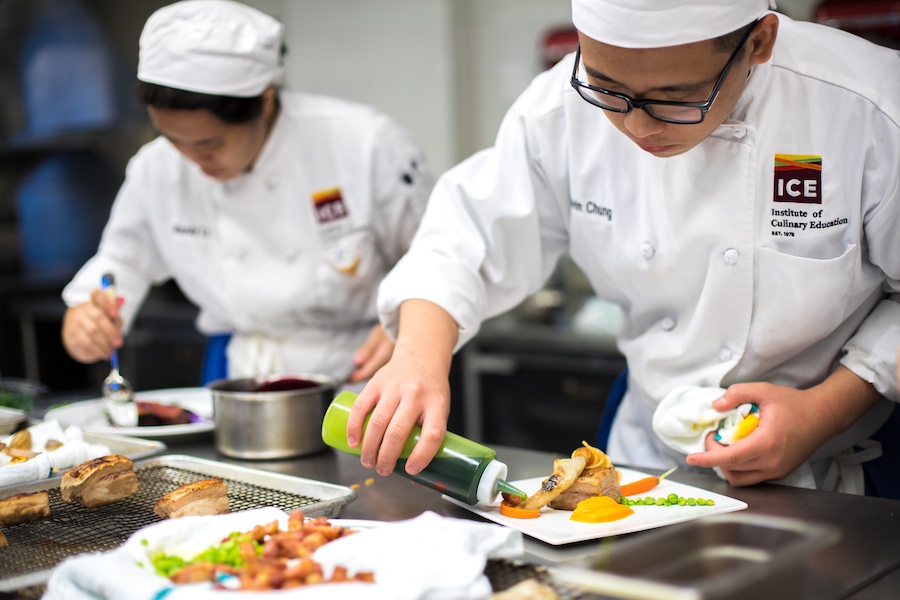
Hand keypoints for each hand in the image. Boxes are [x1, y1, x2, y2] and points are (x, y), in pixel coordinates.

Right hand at [62, 289, 123, 362]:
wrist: (77, 337)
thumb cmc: (99, 325)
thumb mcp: (109, 318)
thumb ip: (115, 311)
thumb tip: (121, 300)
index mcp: (94, 302)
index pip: (98, 295)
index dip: (107, 302)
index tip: (115, 313)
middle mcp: (83, 309)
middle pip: (98, 317)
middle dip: (111, 331)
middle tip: (119, 343)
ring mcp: (76, 321)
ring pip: (92, 331)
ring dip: (104, 343)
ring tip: (111, 351)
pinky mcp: (72, 334)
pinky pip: (85, 343)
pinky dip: (97, 350)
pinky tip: (104, 354)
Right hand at [345, 300, 457, 477]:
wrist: (421, 356)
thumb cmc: (430, 391)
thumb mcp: (439, 409)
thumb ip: (428, 437)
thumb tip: (416, 477)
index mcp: (437, 403)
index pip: (432, 434)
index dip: (421, 456)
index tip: (410, 470)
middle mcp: (416, 394)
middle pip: (398, 431)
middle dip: (387, 457)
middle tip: (382, 470)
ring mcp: (395, 387)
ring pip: (378, 422)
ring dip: (369, 447)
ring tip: (367, 462)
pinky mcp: (377, 382)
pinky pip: (361, 407)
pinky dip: (354, 427)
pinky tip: (353, 442)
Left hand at [686, 368, 881, 485]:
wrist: (823, 415)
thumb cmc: (794, 403)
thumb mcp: (764, 390)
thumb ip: (737, 394)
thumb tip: (716, 406)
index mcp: (766, 443)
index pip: (730, 458)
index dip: (708, 459)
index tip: (691, 459)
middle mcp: (772, 462)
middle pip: (731, 470)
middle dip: (714, 456)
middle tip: (713, 436)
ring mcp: (777, 471)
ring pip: (740, 478)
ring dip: (726, 465)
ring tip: (725, 444)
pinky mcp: (780, 472)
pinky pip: (752, 477)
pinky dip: (739, 467)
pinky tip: (737, 450)